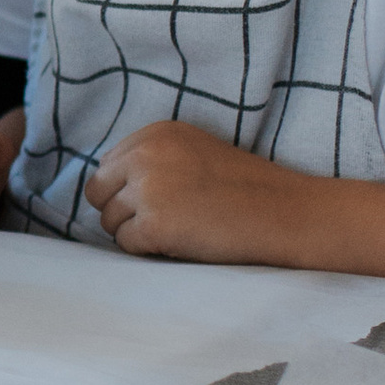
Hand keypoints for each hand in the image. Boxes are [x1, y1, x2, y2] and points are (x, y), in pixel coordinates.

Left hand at [85, 119, 322, 262]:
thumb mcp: (194, 152)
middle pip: (99, 194)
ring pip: (109, 222)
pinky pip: (126, 246)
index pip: (107, 167)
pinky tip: (183, 243)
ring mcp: (147, 189)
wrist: (285, 214)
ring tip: (180, 230)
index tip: (162, 201)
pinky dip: (149, 251)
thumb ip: (152, 159)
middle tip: (164, 221)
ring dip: (136, 233)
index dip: (127, 191)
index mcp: (155, 133)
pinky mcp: (153, 224)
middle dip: (123, 212)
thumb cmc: (245, 189)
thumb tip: (105, 188)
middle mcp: (145, 155)